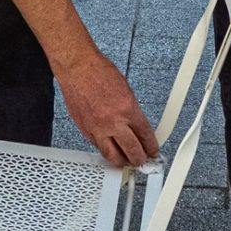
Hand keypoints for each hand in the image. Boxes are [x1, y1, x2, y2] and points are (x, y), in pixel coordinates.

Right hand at [58, 46, 161, 167]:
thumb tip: (137, 127)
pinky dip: (105, 150)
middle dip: (139, 159)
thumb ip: (132, 112)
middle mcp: (113, 122)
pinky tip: (109, 149)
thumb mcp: (126, 90)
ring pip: (112, 155)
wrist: (77, 68)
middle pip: (131, 151)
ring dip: (121, 161)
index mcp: (128, 109)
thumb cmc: (99, 72)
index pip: (145, 136)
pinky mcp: (85, 130)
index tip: (153, 151)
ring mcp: (97, 128)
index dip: (151, 147)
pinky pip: (97, 147)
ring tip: (126, 161)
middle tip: (142, 161)